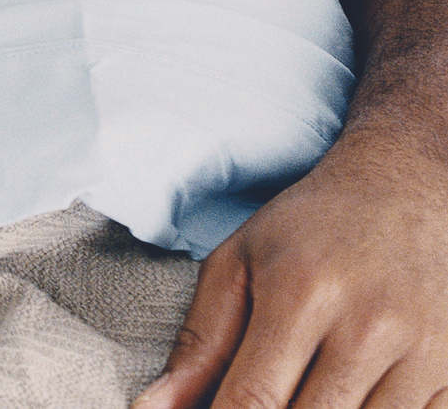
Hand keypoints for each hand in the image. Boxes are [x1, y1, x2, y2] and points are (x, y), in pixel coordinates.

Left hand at [136, 127, 447, 408]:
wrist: (410, 189)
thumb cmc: (312, 227)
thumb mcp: (240, 262)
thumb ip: (199, 341)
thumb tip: (155, 408)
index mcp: (301, 293)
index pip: (254, 400)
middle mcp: (368, 327)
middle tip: (251, 405)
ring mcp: (423, 354)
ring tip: (299, 394)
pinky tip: (342, 399)